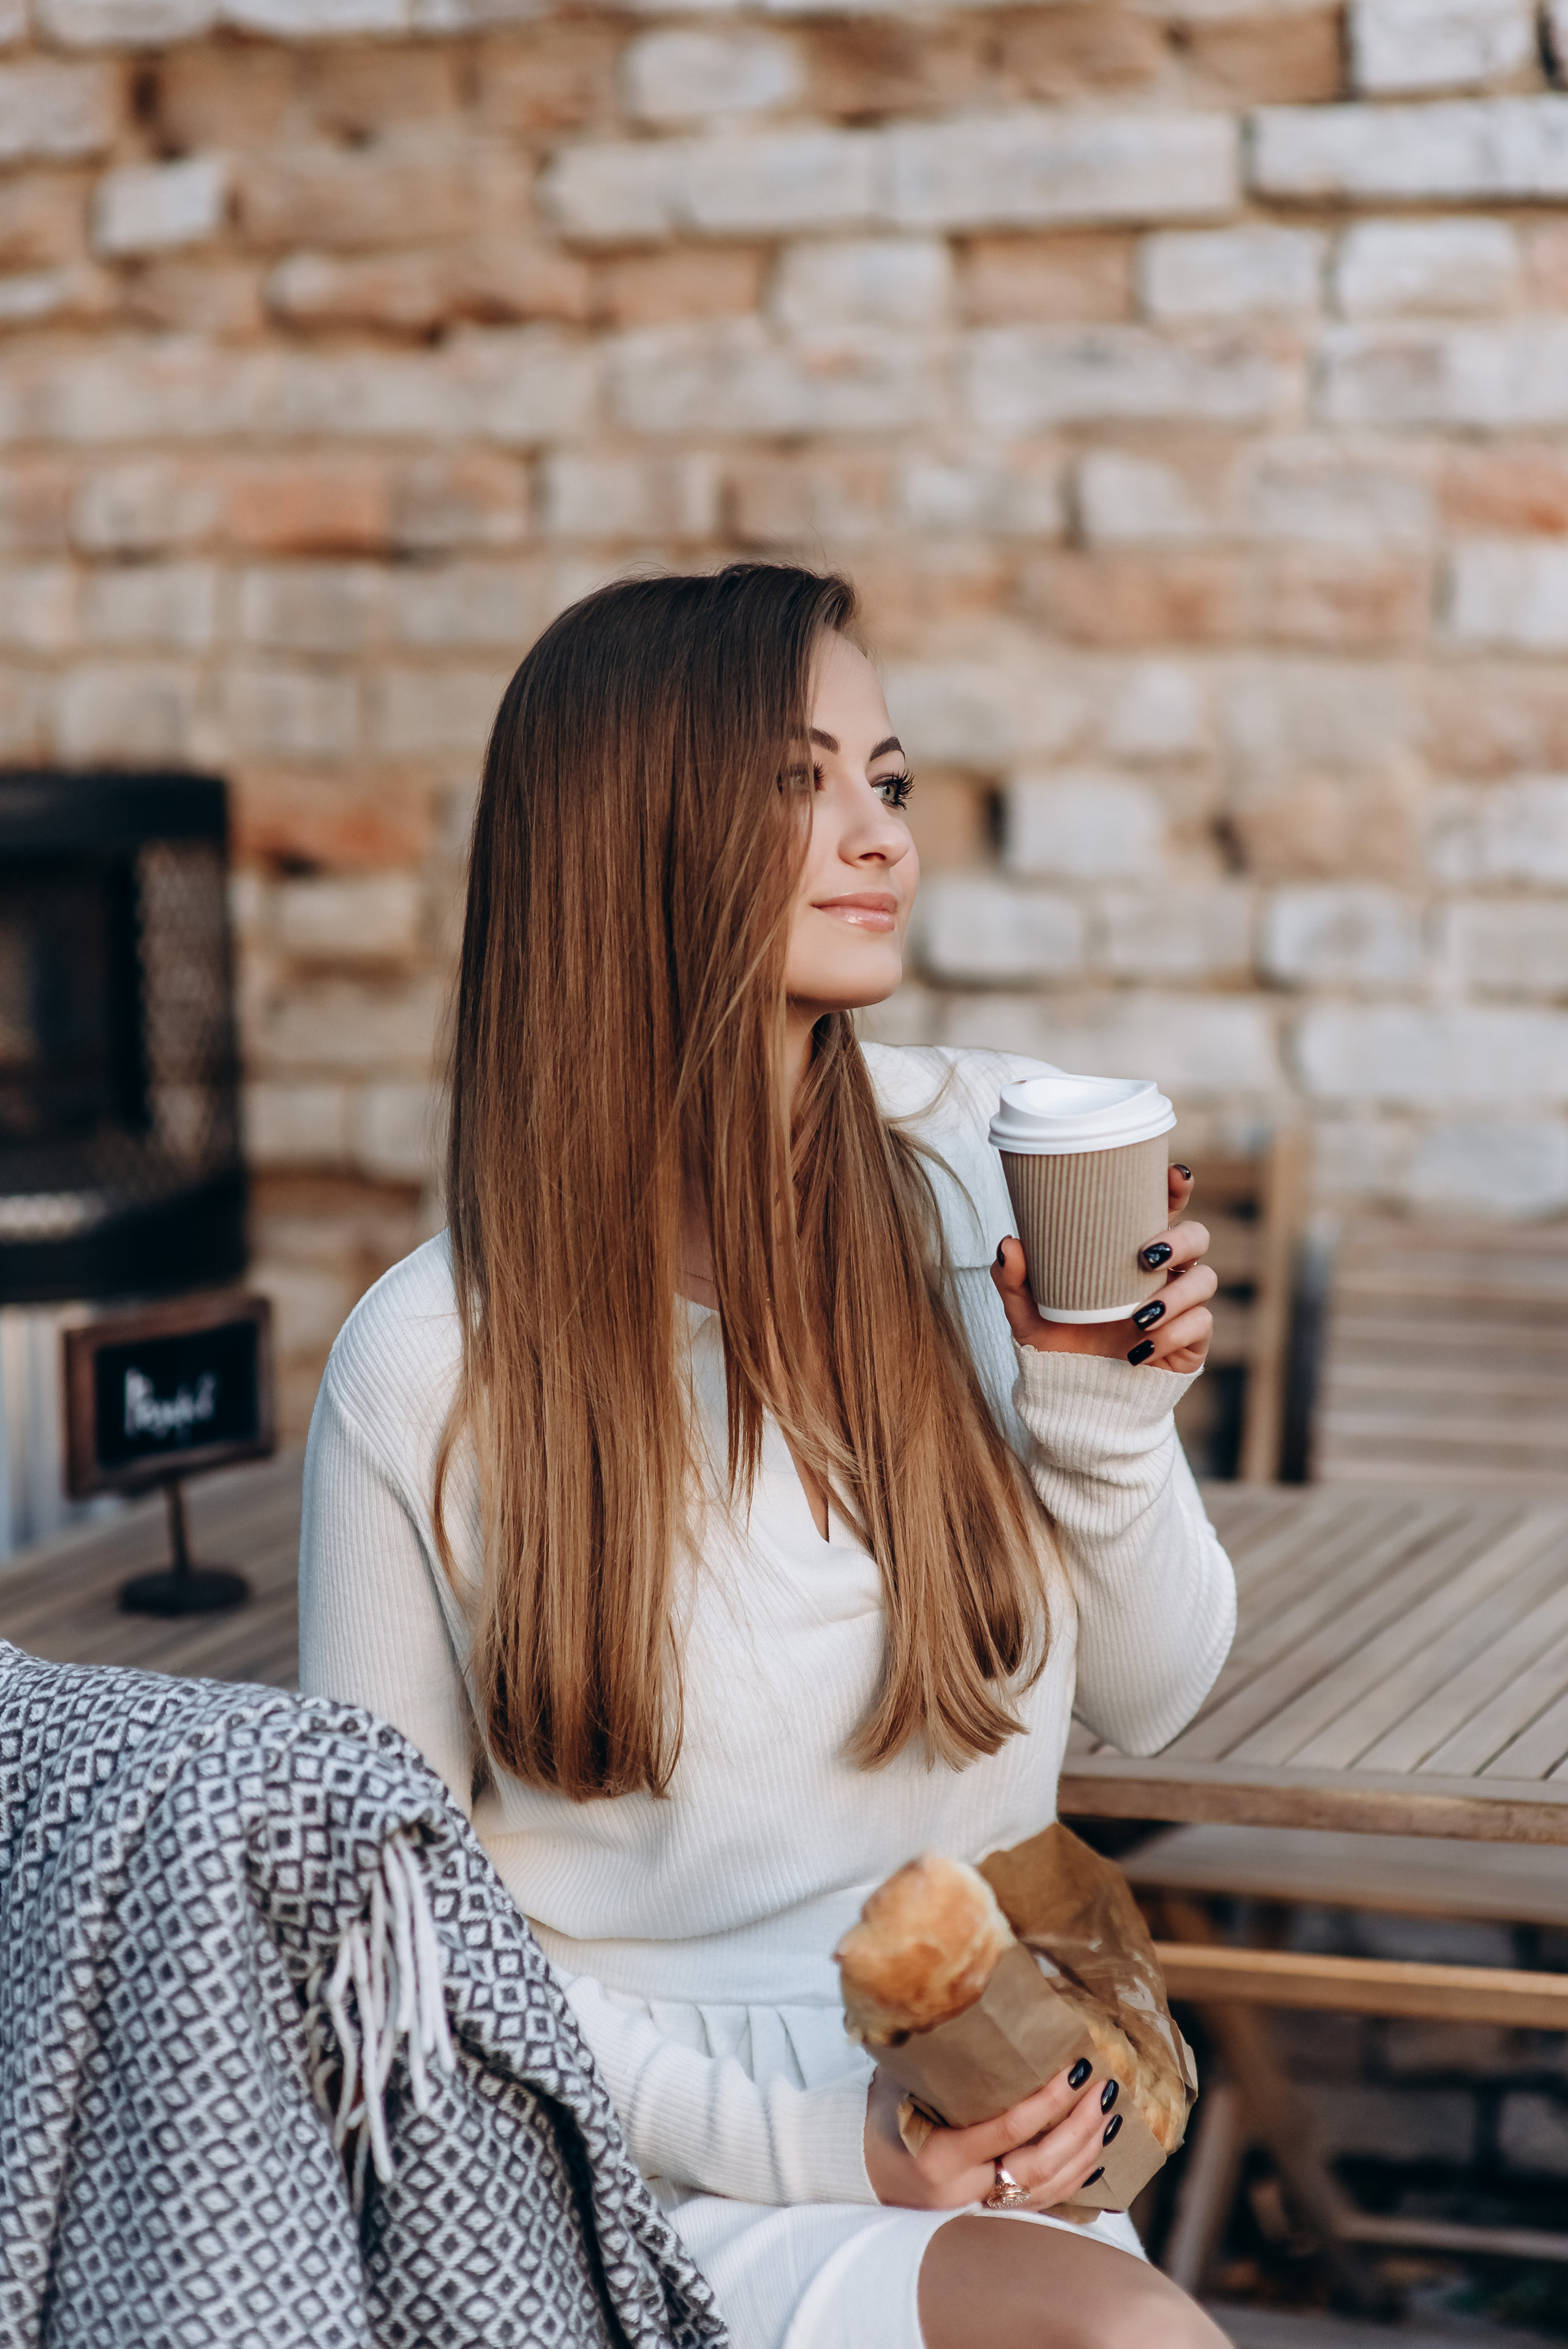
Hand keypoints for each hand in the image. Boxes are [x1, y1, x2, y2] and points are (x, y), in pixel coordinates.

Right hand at [864, 2062, 1116, 2212]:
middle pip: (1037, 2167)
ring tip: (1110, 2114)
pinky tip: (1097, 2151)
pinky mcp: (991, 2212)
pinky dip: (1075, 2177)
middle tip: (1103, 2090)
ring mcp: (979, 2207)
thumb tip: (968, 2001)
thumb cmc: (883, 2113)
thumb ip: (932, 2054)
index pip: (1007, 2129)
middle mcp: (963, 2190)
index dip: (1047, 2101)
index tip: (1075, 2069)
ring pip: (1047, 2190)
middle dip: (1078, 2129)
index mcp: (938, 2156)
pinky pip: (1044, 2201)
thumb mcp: (899, 2080)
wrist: (863, 2167)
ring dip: (1085, 2152)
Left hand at [989, 1165, 1213, 1373]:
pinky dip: (1173, 1335)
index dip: (1176, 1186)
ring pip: (1204, 1280)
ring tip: (1139, 1316)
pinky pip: (1200, 1326)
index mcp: (1129, 1252)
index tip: (1174, 1176)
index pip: (1163, 1208)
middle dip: (1181, 1239)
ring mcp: (1180, 1305)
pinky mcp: (1189, 1341)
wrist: (1071, 1394)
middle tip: (1145, 1256)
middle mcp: (1161, 1273)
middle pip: (1197, 1236)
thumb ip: (1014, 1279)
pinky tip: (1141, 1348)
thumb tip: (1008, 1244)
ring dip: (1176, 1295)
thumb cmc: (1055, 1341)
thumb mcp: (1027, 1311)